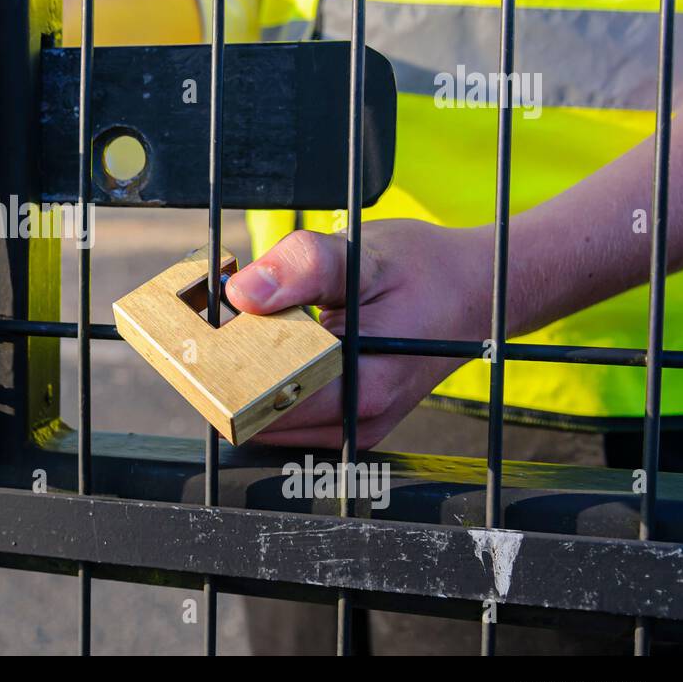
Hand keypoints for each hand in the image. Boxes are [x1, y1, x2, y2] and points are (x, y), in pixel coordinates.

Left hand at [224, 220, 492, 448]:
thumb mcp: (364, 254)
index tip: (205, 331)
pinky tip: (273, 344)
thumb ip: (302, 268)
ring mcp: (354, 427)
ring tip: (247, 330)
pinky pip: (288, 413)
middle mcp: (357, 422)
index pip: (261, 405)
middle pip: (257, 419)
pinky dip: (270, 383)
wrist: (477, 290)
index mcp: (361, 390)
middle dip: (228, 375)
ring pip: (268, 421)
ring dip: (246, 380)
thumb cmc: (426, 270)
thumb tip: (241, 291)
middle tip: (217, 324)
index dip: (223, 369)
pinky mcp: (349, 420)